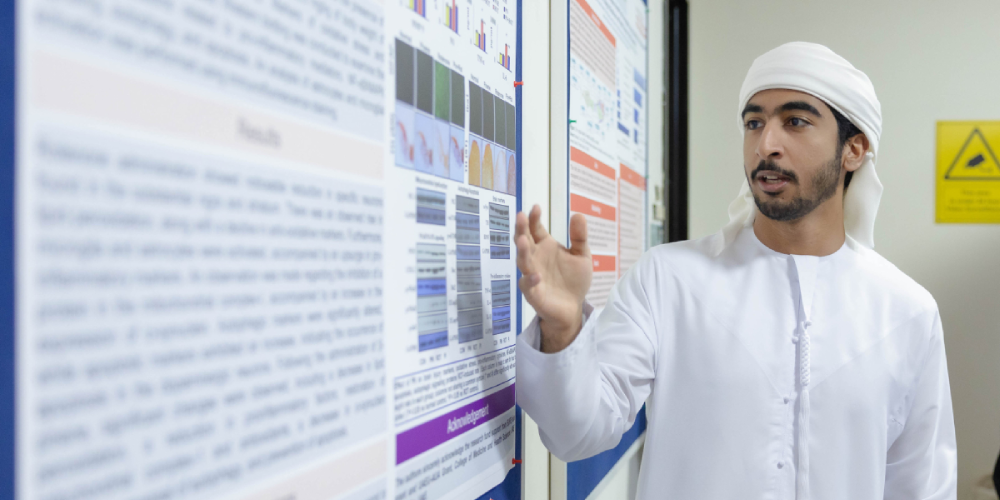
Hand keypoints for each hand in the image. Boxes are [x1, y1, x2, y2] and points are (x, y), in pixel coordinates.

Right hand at [515, 204, 591, 351]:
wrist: (573, 307)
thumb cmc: (573, 280)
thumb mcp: (582, 256)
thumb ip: (579, 237)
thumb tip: (578, 214)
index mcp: (544, 247)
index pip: (535, 229)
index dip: (534, 218)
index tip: (536, 207)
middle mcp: (535, 258)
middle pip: (524, 241)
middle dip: (521, 229)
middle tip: (520, 217)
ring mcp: (531, 274)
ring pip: (522, 261)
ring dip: (522, 252)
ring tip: (522, 240)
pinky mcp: (533, 292)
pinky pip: (528, 285)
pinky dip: (531, 280)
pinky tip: (536, 275)